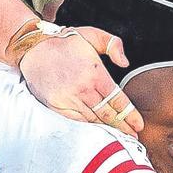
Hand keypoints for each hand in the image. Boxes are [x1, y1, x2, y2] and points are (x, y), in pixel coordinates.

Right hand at [19, 27, 144, 133]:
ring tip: (120, 138)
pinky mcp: (56, 105)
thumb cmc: (65, 42)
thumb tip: (125, 62)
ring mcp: (69, 98)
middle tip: (134, 136)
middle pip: (107, 113)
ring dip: (107, 130)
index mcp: (95, 73)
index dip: (129, 114)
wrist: (34, 47)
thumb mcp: (92, 34)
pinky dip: (88, 128)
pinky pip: (76, 120)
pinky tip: (98, 133)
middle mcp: (83, 88)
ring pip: (93, 119)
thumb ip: (113, 45)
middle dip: (122, 127)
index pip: (117, 100)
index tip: (138, 125)